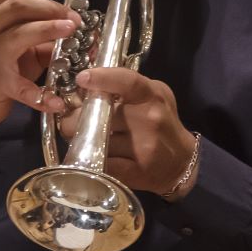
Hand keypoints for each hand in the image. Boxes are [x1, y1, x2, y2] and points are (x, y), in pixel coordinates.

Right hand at [0, 0, 80, 141]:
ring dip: (46, 30)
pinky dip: (40, 94)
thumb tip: (79, 28)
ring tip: (70, 32)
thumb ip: (45, 34)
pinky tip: (57, 101)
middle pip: (17, 5)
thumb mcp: (22, 44)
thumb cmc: (0, 65)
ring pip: (17, 36)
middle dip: (50, 6)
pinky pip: (20, 87)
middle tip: (75, 17)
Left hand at [57, 66, 197, 196]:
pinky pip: (103, 165)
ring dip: (82, 142)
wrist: (182, 161)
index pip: (127, 82)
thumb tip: (87, 85)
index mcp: (152, 96)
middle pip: (100, 116)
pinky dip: (92, 161)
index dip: (102, 78)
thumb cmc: (162, 122)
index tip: (82, 78)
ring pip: (96, 142)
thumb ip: (126, 86)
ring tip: (83, 140)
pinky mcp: (137, 171)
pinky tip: (93, 157)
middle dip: (75, 119)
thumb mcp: (152, 95)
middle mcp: (149, 119)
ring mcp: (144, 147)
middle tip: (69, 121)